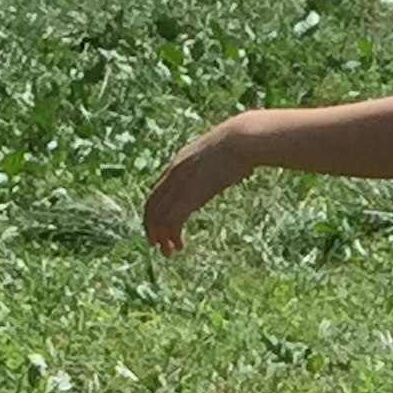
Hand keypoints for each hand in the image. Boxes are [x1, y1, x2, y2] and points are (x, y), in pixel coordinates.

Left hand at [141, 124, 250, 255]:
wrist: (241, 140)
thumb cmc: (237, 145)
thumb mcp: (215, 155)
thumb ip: (208, 166)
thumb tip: (219, 171)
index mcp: (177, 163)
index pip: (156, 192)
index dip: (153, 212)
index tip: (157, 226)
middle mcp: (173, 173)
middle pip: (152, 205)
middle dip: (151, 227)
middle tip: (156, 245)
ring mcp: (180, 184)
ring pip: (159, 216)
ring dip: (161, 236)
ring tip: (168, 251)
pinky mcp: (190, 195)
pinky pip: (172, 220)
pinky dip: (172, 235)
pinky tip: (179, 245)